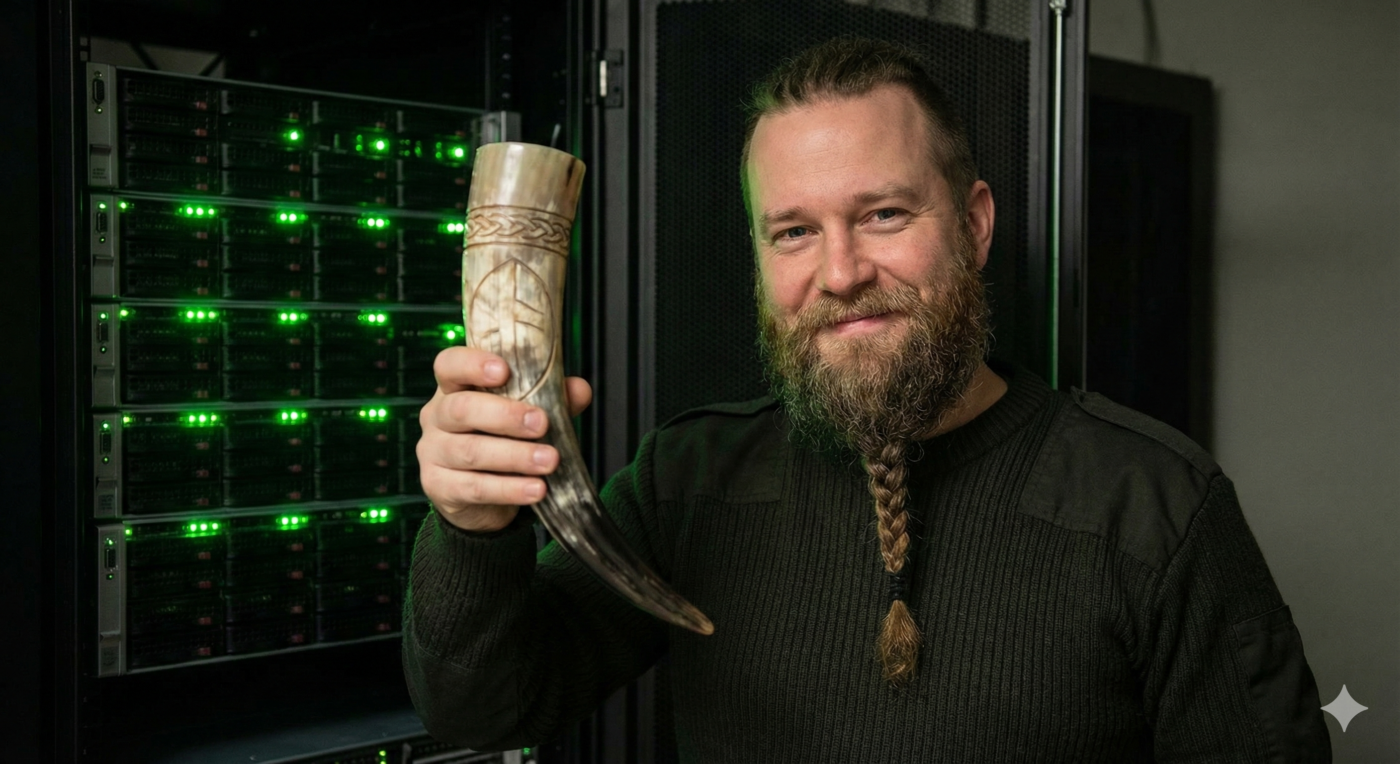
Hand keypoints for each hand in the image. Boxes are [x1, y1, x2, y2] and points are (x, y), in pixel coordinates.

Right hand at [418, 346, 592, 532]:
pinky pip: (474, 487)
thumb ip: (552, 399)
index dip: (472, 365)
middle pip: (461, 409)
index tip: (504, 370)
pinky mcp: (439, 488)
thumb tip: (579, 389)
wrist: (482, 496)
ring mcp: (433, 453)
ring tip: (549, 460)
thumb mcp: (528, 415)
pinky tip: (536, 489)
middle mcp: (437, 417)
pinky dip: (509, 489)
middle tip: (542, 423)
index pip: (450, 365)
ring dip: (515, 456)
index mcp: (454, 388)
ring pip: (470, 452)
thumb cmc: (503, 440)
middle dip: (505, 416)